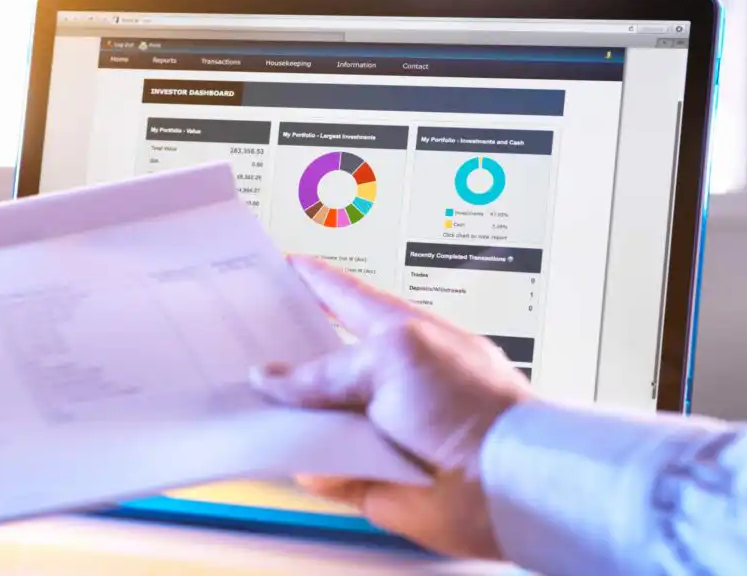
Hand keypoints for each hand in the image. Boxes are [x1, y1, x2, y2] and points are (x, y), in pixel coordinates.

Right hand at [250, 257, 534, 558]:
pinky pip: (321, 465)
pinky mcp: (371, 471)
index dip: (314, 280)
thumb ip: (328, 370)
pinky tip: (282, 453)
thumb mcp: (393, 360)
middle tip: (243, 346)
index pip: (345, 297)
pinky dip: (304, 462)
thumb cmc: (471, 405)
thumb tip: (275, 380)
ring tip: (248, 403)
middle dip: (285, 357)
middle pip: (322, 361)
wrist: (503, 480)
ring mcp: (378, 424)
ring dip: (287, 415)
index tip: (284, 265)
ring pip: (314, 416)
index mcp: (396, 333)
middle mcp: (386, 377)